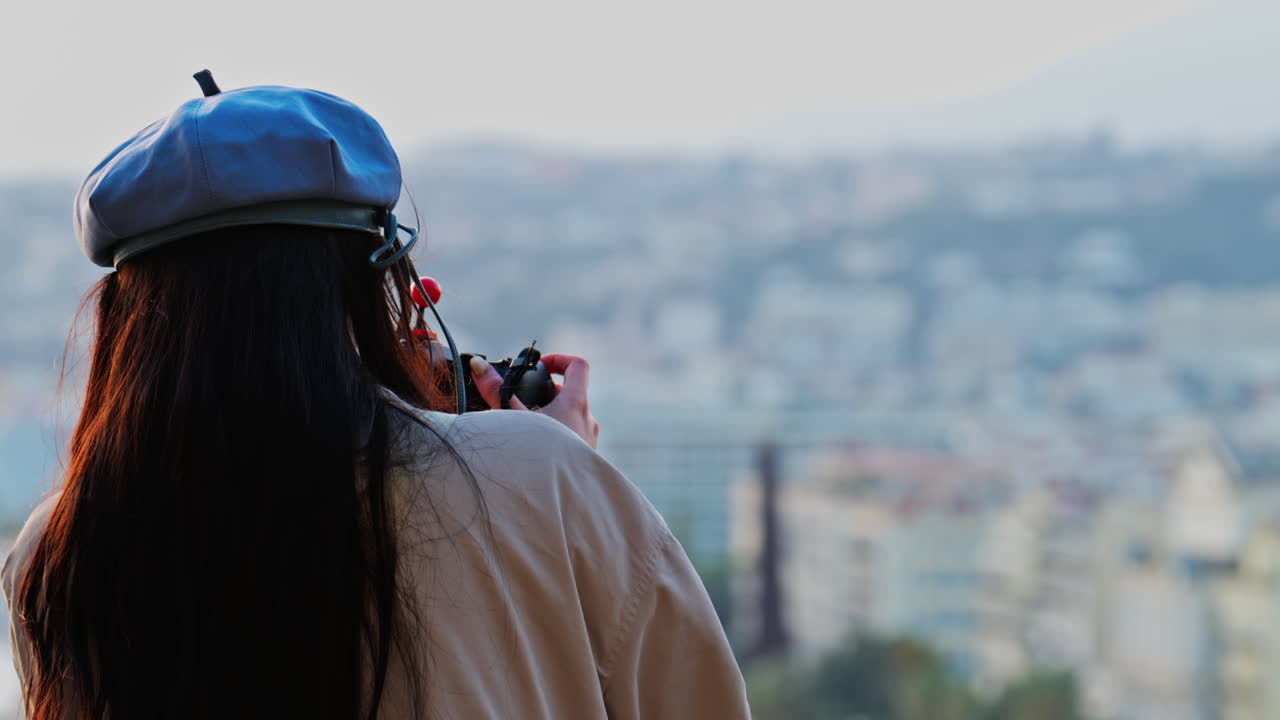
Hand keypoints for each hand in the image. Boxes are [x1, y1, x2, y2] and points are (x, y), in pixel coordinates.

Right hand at [469, 353, 600, 448]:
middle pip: (569, 393)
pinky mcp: (585, 460)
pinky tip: (533, 450)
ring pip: (569, 418)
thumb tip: (478, 364)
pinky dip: (553, 437)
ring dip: (546, 418)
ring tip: (524, 429)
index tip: (539, 368)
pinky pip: (570, 438)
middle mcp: (588, 420)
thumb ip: (495, 390)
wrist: (552, 503)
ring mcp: (588, 441)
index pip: (578, 366)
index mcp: (576, 404)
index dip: (558, 360)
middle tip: (520, 403)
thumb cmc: (535, 459)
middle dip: (544, 394)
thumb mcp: (511, 419)